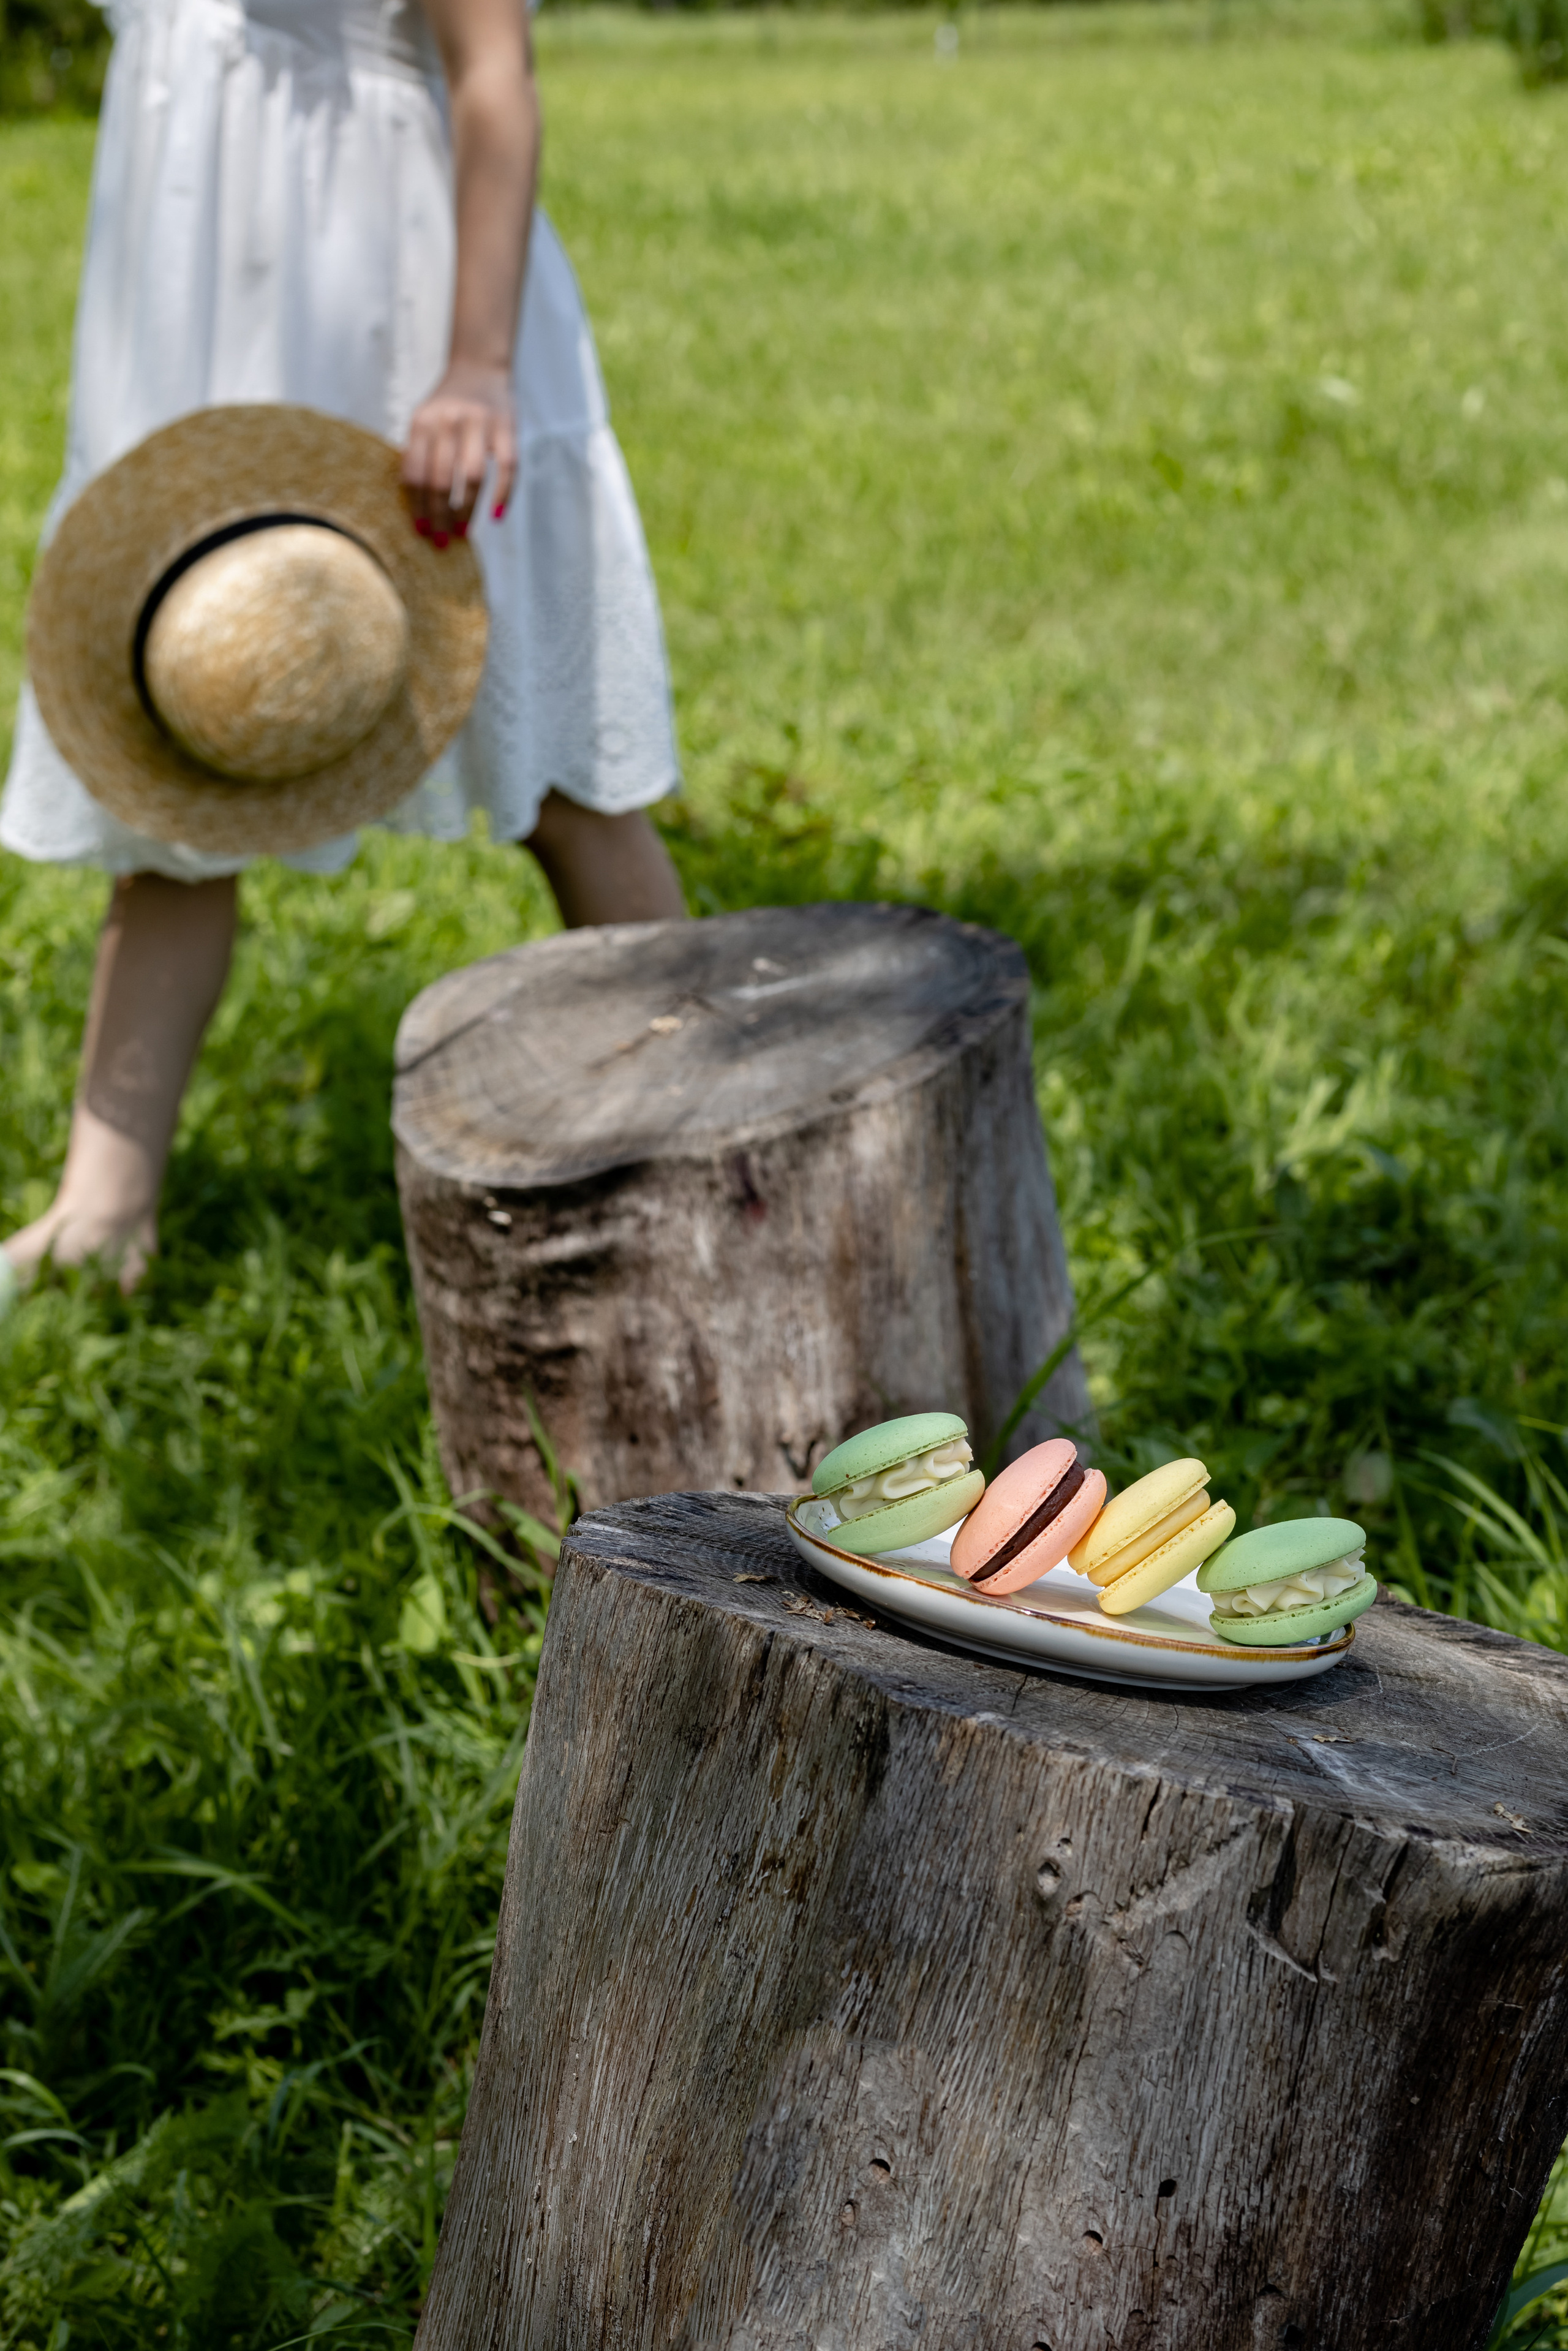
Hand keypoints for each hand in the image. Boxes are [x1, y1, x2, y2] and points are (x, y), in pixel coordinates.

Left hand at [401, 360, 517, 544]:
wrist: (478, 366)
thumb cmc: (448, 405)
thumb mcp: (425, 421)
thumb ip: (419, 454)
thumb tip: (418, 507)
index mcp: (422, 422)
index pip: (416, 473)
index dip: (417, 505)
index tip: (420, 530)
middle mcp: (449, 421)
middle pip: (441, 479)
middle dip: (439, 515)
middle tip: (441, 541)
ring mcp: (480, 423)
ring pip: (472, 476)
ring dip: (466, 510)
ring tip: (463, 533)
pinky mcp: (507, 426)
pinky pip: (508, 467)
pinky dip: (504, 494)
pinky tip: (497, 515)